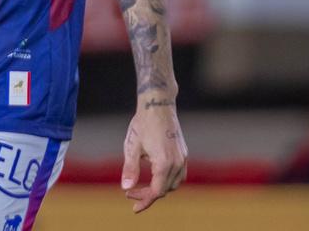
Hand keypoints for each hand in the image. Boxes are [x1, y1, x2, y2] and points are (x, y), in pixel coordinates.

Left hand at [120, 99, 186, 213]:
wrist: (158, 104)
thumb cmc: (143, 124)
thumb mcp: (132, 147)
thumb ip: (130, 169)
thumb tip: (125, 188)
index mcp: (164, 163)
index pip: (157, 191)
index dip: (144, 200)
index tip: (132, 205)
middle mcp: (177, 162)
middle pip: (165, 189)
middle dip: (148, 194)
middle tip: (131, 193)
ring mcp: (182, 157)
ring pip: (174, 184)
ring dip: (160, 188)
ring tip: (143, 187)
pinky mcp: (183, 153)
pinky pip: (179, 174)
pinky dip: (168, 180)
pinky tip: (155, 176)